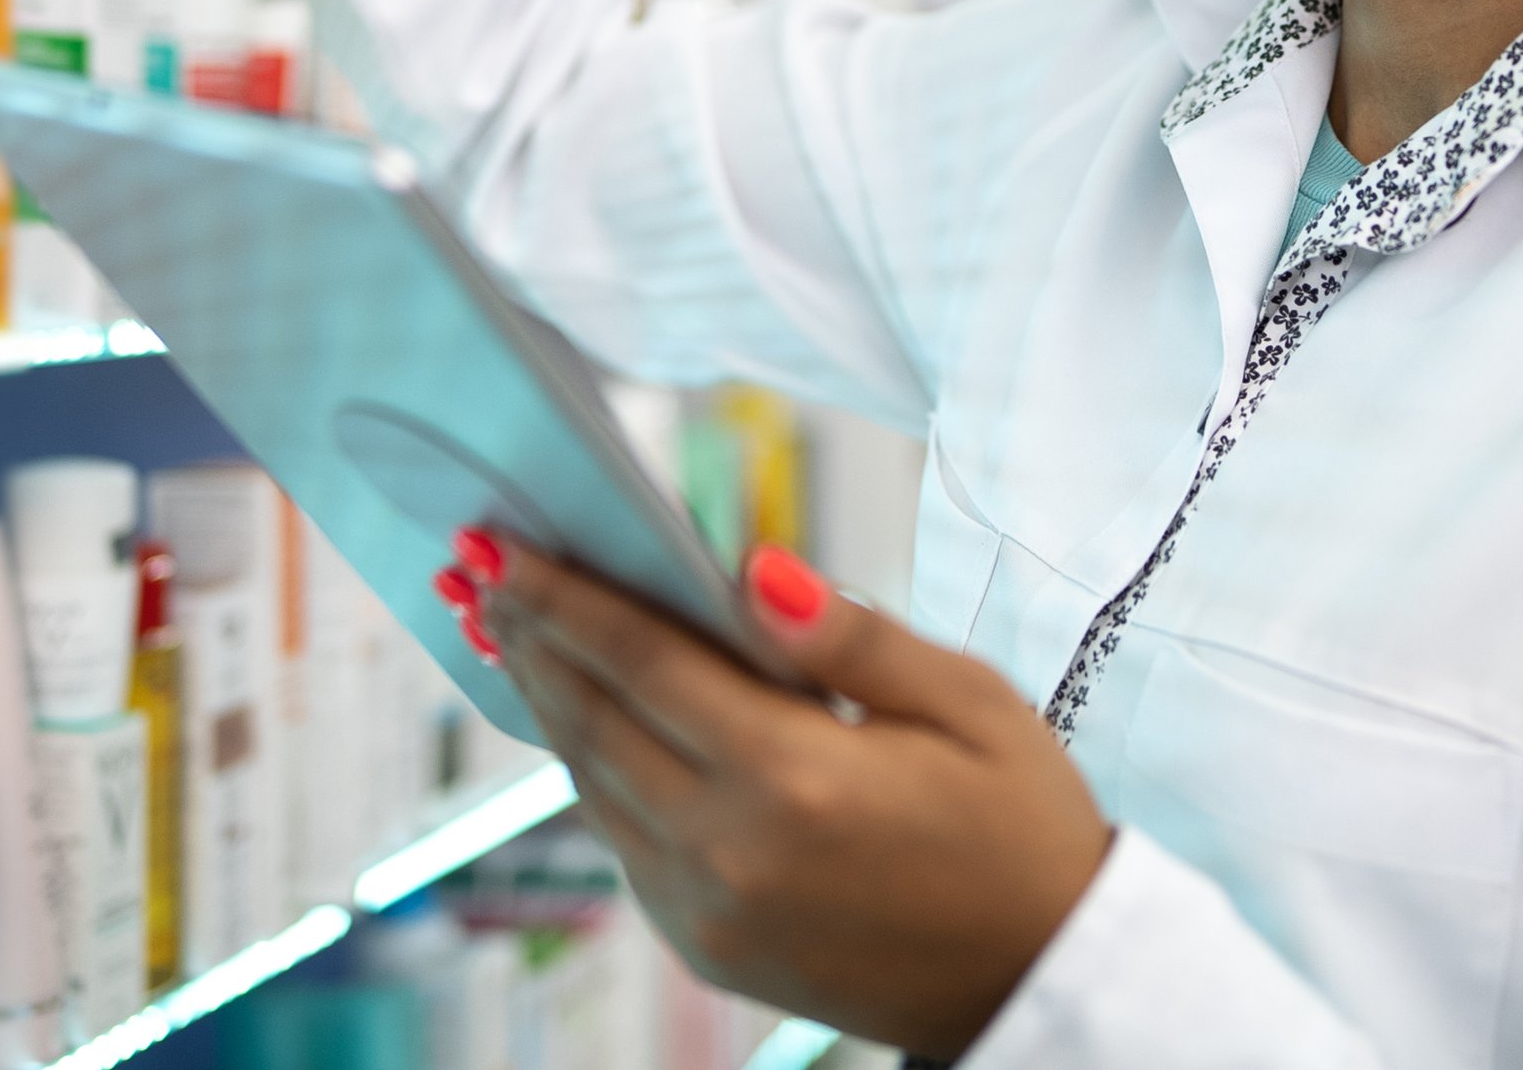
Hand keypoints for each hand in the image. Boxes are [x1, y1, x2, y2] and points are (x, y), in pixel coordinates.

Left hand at [439, 531, 1113, 1059]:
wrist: (1038, 975)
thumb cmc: (1021, 827)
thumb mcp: (968, 703)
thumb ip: (851, 637)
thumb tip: (752, 570)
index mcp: (797, 780)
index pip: (644, 663)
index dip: (566, 599)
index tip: (504, 546)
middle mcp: (732, 853)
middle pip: (594, 723)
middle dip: (534, 639)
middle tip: (484, 568)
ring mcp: (709, 913)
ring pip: (595, 786)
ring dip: (553, 703)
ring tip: (522, 632)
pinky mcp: (706, 949)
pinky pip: (625, 842)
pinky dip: (597, 770)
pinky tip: (595, 720)